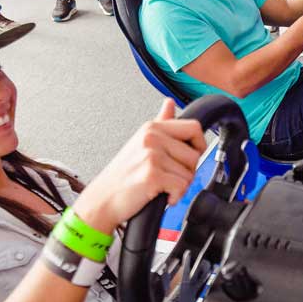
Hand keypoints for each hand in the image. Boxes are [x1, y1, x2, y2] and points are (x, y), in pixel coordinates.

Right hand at [73, 100, 205, 233]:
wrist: (103, 199)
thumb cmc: (122, 174)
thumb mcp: (140, 141)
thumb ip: (161, 122)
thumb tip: (170, 103)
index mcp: (152, 127)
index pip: (194, 127)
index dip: (199, 145)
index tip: (191, 157)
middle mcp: (152, 138)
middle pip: (195, 155)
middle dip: (188, 172)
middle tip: (170, 177)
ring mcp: (151, 155)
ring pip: (189, 174)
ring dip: (180, 187)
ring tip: (162, 186)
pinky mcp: (152, 174)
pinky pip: (181, 187)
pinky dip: (175, 197)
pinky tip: (163, 196)